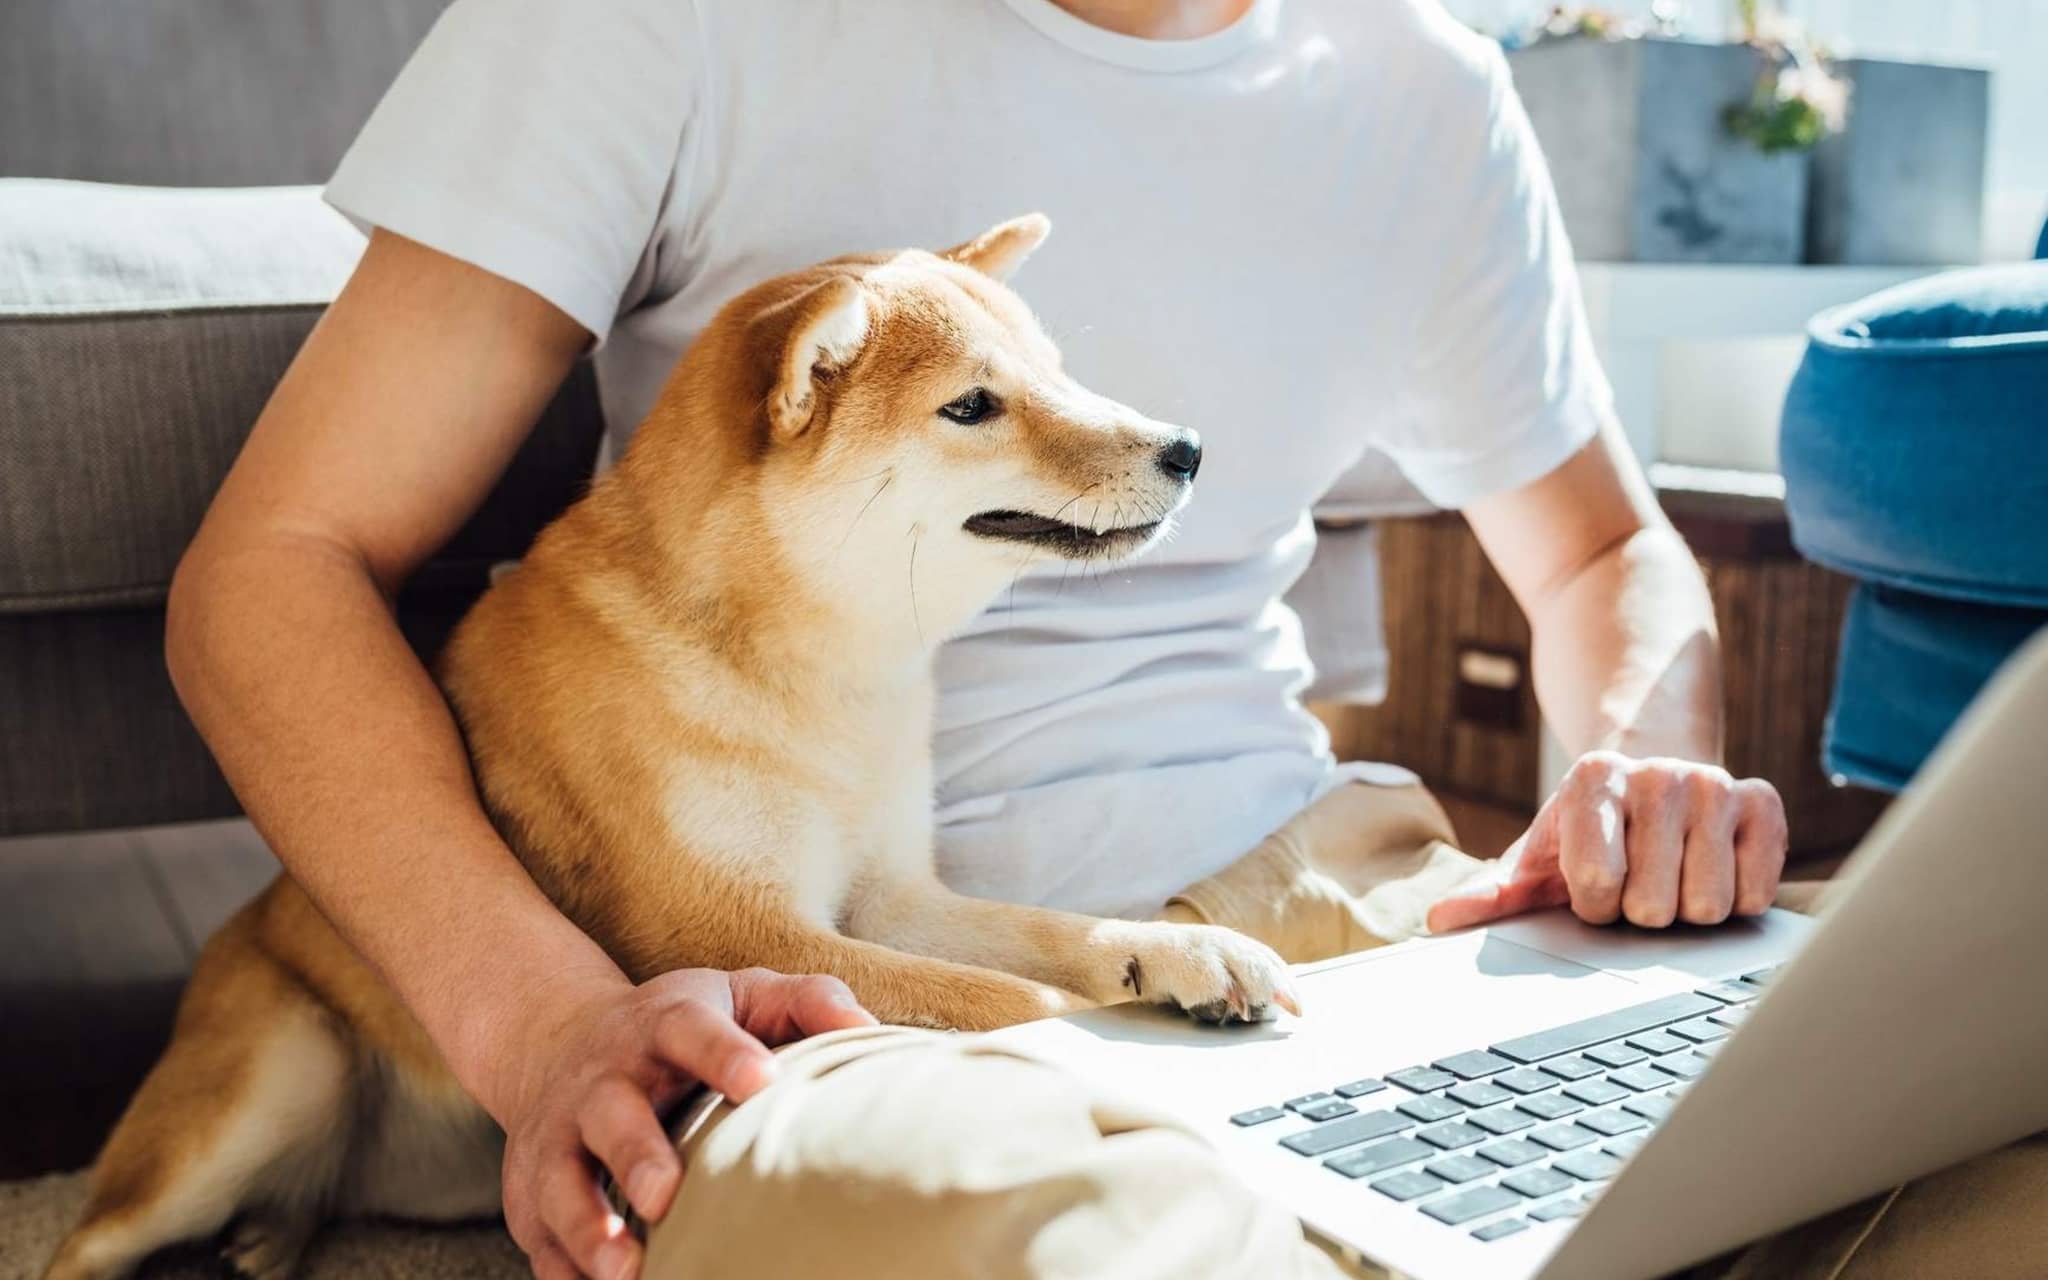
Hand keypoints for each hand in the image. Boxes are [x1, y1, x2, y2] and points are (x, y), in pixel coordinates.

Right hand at [486, 966, 875, 1279]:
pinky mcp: (529, 1191)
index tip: (763, 1081)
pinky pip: (540, 1236)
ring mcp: (558, 1136)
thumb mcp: (740, 995)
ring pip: (563, 1181)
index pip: (690, 1031)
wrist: (557, 1041)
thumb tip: (864, 1027)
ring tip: (624, 1271)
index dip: (725, 1053)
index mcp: (662, 1026)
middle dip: (636, 1153)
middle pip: (612, 1112)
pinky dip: (563, 1268)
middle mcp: (602, 1079)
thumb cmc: (681, 1028)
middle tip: (668, 1195)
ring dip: (588, 1226)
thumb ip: (804, 1001)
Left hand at [1426, 751, 1786, 932]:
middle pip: (1654, 905)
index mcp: (1591, 779)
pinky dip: (1736, 900)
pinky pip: (1757, 894)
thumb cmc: (1592, 836)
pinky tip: (1714, 869)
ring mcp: (1713, 784)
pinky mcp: (1764, 802)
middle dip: (1641, 911)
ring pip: (1707, 905)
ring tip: (1673, 875)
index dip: (1594, 904)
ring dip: (1688, 910)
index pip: (1596, 885)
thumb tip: (1439, 920)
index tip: (1594, 885)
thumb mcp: (1539, 860)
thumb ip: (1492, 893)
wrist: (1657, 782)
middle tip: (1639, 881)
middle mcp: (1655, 772)